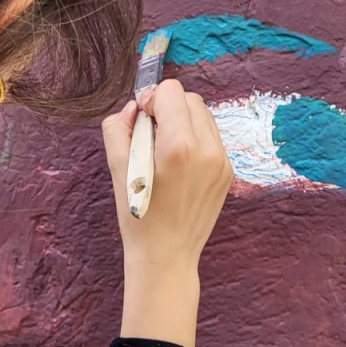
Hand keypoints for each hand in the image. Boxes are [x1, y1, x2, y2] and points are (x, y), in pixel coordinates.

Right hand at [102, 79, 232, 274]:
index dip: (152, 100)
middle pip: (191, 99)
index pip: (171, 91)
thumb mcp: (117, 169)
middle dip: (169, 108)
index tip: (142, 120)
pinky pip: (212, 138)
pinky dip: (195, 140)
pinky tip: (179, 165)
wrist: (166, 255)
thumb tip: (134, 108)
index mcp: (178, 145)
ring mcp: (221, 161)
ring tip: (165, 151)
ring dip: (183, 122)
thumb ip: (119, 128)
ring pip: (204, 116)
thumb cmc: (139, 215)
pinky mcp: (227, 171)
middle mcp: (206, 149)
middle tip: (151, 135)